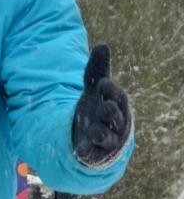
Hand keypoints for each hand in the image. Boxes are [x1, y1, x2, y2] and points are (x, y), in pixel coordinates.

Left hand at [72, 44, 131, 165]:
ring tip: (95, 132)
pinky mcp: (94, 153)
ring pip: (106, 137)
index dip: (111, 91)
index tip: (103, 83)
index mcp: (115, 105)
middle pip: (114, 116)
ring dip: (101, 134)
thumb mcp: (93, 89)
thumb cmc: (97, 108)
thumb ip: (96, 70)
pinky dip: (87, 152)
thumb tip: (102, 44)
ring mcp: (105, 139)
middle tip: (104, 106)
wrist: (94, 137)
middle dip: (110, 111)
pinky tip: (80, 150)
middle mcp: (113, 123)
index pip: (117, 97)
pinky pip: (91, 154)